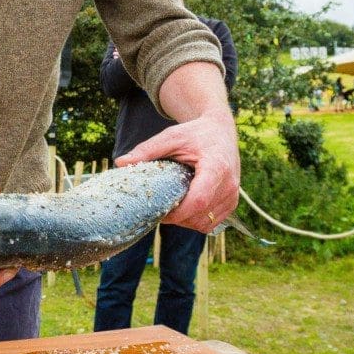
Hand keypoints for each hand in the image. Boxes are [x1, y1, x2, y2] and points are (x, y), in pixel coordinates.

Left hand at [115, 108, 240, 233]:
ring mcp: (233, 195)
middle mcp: (229, 184)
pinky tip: (185, 206)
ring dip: (186, 221)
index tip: (159, 211)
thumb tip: (120, 162)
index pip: (199, 200)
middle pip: (200, 215)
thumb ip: (147, 150)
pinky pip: (212, 222)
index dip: (178, 212)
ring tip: (173, 205)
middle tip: (160, 208)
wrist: (220, 130)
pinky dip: (196, 220)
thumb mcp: (171, 137)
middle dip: (178, 218)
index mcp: (216, 167)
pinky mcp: (232, 203)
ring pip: (206, 223)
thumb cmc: (195, 133)